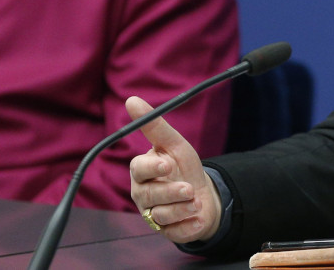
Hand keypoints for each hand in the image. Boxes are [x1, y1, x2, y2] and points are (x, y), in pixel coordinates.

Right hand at [126, 95, 222, 243]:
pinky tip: (198, 218)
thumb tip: (131, 100)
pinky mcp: (166, 231)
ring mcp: (153, 214)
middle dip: (170, 192)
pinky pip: (173, 232)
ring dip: (182, 208)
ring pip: (161, 215)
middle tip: (188, 188)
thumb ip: (154, 124)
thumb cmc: (182, 165)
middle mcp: (143, 194)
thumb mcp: (173, 143)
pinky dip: (188, 226)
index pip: (139, 169)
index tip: (167, 165)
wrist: (202, 192)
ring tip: (196, 201)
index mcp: (142, 171)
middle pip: (149, 195)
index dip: (152, 167)